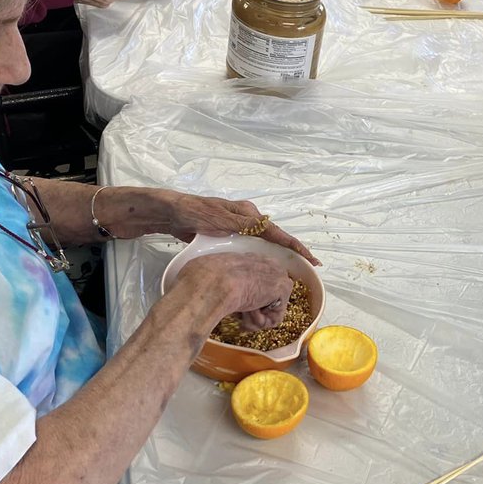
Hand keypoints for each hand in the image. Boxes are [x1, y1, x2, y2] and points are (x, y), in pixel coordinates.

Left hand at [162, 192, 319, 264]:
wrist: (171, 214)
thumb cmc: (195, 215)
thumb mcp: (222, 219)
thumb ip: (245, 224)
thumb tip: (269, 225)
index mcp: (249, 214)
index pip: (278, 233)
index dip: (296, 246)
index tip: (311, 259)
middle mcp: (247, 219)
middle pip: (275, 238)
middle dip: (292, 251)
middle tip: (307, 266)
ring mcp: (237, 227)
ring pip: (263, 243)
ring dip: (278, 255)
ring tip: (292, 269)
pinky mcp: (227, 235)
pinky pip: (250, 247)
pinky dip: (261, 256)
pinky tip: (264, 266)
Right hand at [175, 252, 294, 330]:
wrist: (210, 284)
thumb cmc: (200, 279)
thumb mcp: (204, 273)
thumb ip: (216, 280)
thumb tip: (203, 287)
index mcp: (245, 259)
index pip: (255, 282)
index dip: (246, 300)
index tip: (235, 308)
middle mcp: (263, 263)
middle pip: (266, 294)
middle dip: (254, 309)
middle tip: (239, 315)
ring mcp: (276, 273)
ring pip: (272, 306)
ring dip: (256, 318)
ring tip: (242, 316)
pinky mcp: (283, 287)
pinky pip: (276, 315)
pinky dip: (261, 322)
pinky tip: (249, 316)